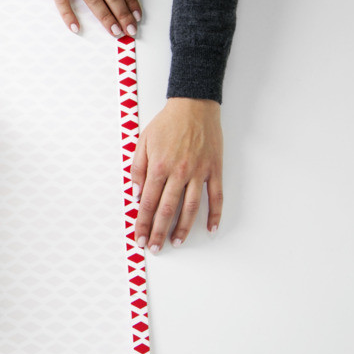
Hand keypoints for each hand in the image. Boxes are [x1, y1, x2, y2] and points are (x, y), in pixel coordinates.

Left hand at [131, 98, 222, 253]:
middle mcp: (179, 172)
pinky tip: (210, 229)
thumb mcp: (143, 142)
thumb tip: (137, 194)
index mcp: (159, 166)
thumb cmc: (167, 123)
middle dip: (159, 231)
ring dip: (183, 228)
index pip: (149, 202)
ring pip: (191, 207)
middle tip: (154, 248)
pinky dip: (215, 214)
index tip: (139, 237)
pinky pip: (216, 196)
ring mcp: (199, 172)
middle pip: (168, 209)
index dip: (143, 222)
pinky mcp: (215, 170)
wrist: (194, 106)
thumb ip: (138, 169)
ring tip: (176, 243)